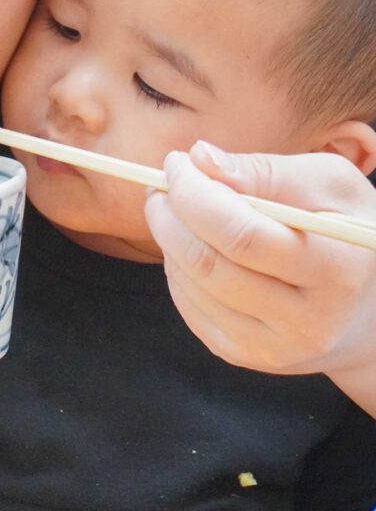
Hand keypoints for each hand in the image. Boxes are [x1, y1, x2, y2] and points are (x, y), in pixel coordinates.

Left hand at [145, 144, 375, 385]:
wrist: (367, 307)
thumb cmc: (342, 230)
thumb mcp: (328, 184)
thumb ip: (264, 170)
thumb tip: (200, 158)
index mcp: (337, 269)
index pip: (242, 234)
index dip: (196, 194)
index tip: (176, 161)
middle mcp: (308, 321)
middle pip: (208, 263)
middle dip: (168, 214)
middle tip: (159, 184)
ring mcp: (274, 348)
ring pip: (190, 284)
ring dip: (168, 238)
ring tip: (176, 210)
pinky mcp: (245, 357)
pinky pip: (188, 307)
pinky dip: (177, 267)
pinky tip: (191, 245)